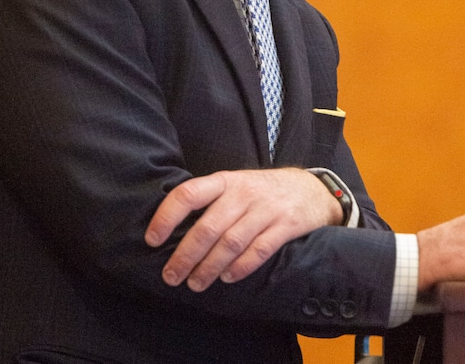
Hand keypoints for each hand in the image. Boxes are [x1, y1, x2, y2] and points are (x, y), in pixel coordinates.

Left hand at [145, 168, 342, 290]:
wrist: (312, 189)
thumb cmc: (264, 191)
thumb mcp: (237, 184)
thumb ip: (211, 201)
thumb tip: (172, 230)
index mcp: (226, 180)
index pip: (189, 193)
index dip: (167, 216)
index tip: (152, 239)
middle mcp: (244, 192)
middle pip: (208, 226)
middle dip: (186, 255)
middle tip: (171, 276)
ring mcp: (266, 209)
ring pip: (231, 242)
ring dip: (209, 267)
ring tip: (196, 284)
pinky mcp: (286, 225)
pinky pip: (259, 250)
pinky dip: (240, 268)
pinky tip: (227, 278)